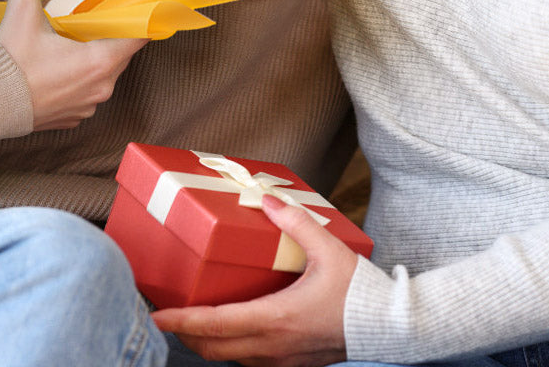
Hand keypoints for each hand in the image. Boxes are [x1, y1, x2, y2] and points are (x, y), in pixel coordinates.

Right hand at [0, 0, 146, 130]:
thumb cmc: (9, 63)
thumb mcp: (21, 12)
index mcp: (100, 62)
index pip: (136, 40)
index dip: (141, 23)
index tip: (144, 13)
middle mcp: (100, 88)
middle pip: (120, 57)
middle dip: (111, 40)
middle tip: (98, 24)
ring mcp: (85, 107)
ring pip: (102, 78)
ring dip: (93, 63)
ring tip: (73, 47)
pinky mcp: (69, 120)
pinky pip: (84, 95)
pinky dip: (77, 83)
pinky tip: (59, 72)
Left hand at [151, 194, 357, 366]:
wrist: (390, 326)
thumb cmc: (359, 291)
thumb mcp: (329, 250)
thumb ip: (295, 223)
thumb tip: (266, 199)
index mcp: (276, 318)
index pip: (216, 325)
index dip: (182, 321)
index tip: (157, 316)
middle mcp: (273, 345)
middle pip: (214, 349)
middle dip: (186, 334)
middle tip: (167, 316)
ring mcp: (283, 359)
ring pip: (231, 358)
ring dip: (208, 342)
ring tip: (193, 321)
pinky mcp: (293, 363)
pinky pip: (250, 360)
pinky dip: (232, 348)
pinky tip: (234, 328)